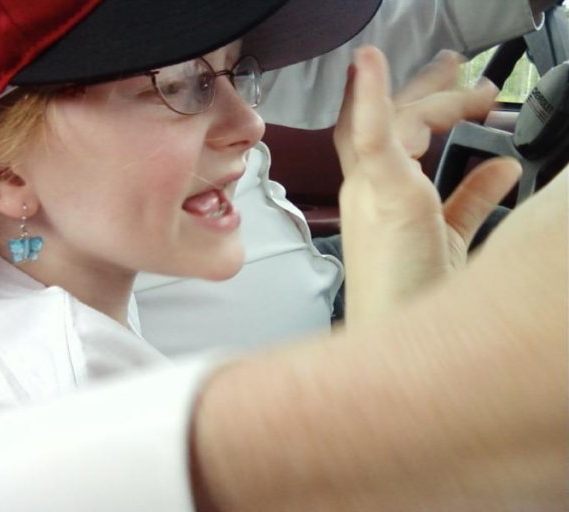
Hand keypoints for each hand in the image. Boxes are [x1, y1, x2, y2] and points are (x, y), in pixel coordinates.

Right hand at [334, 46, 521, 320]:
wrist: (396, 341)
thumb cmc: (412, 298)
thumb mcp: (451, 237)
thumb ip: (471, 197)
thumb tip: (501, 166)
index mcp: (377, 198)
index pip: (386, 138)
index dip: (407, 107)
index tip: (446, 91)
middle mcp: (366, 189)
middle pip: (386, 121)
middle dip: (422, 91)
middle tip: (454, 67)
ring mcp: (370, 190)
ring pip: (389, 121)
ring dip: (429, 95)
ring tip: (470, 82)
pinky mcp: (383, 196)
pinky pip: (370, 137)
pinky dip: (367, 99)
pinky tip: (368, 64)